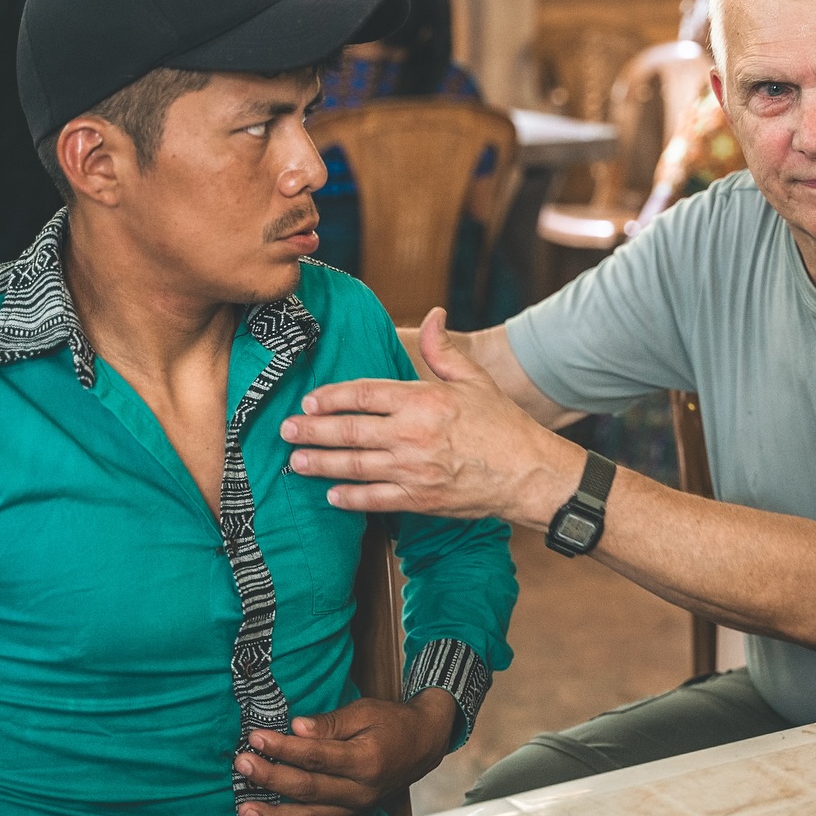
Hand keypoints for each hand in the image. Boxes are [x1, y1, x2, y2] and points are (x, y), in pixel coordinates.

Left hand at [233, 690, 455, 815]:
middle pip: (309, 788)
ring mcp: (356, 806)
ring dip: (274, 813)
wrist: (423, 744)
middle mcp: (361, 790)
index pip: (316, 757)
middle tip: (243, 764)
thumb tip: (297, 728)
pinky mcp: (351, 813)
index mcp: (366, 760)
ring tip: (244, 808)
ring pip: (310, 815)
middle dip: (271, 778)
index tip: (257, 738)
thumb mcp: (365, 711)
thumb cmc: (393, 723)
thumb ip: (330, 724)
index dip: (284, 749)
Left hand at [281, 308, 583, 529]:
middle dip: (312, 430)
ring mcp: (413, 469)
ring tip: (296, 461)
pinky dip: (349, 498)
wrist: (528, 472)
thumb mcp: (476, 380)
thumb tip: (433, 316)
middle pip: (349, 430)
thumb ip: (443, 350)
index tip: (310, 399)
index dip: (331, 396)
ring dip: (320, 464)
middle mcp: (412, 434)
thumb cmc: (504, 425)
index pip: (364, 394)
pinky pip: (375, 499)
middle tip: (287, 430)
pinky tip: (331, 495)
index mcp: (423, 400)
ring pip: (354, 466)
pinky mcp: (420, 499)